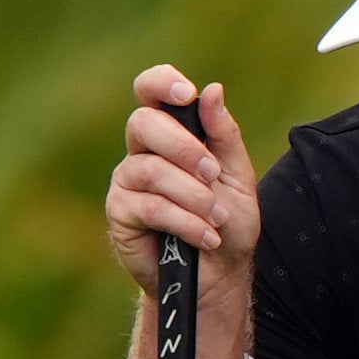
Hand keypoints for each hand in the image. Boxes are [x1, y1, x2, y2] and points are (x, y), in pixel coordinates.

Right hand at [103, 67, 258, 299]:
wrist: (217, 275)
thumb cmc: (226, 223)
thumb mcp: (238, 175)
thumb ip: (224, 134)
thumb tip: (212, 90)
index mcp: (169, 135)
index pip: (150, 93)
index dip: (161, 83)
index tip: (187, 93)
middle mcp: (142, 152)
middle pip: (143, 123)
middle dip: (184, 147)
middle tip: (213, 173)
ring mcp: (126, 182)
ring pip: (151, 170)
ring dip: (192, 194)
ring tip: (216, 217)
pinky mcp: (120, 214)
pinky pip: (150, 207)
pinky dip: (185, 221)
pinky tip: (205, 235)